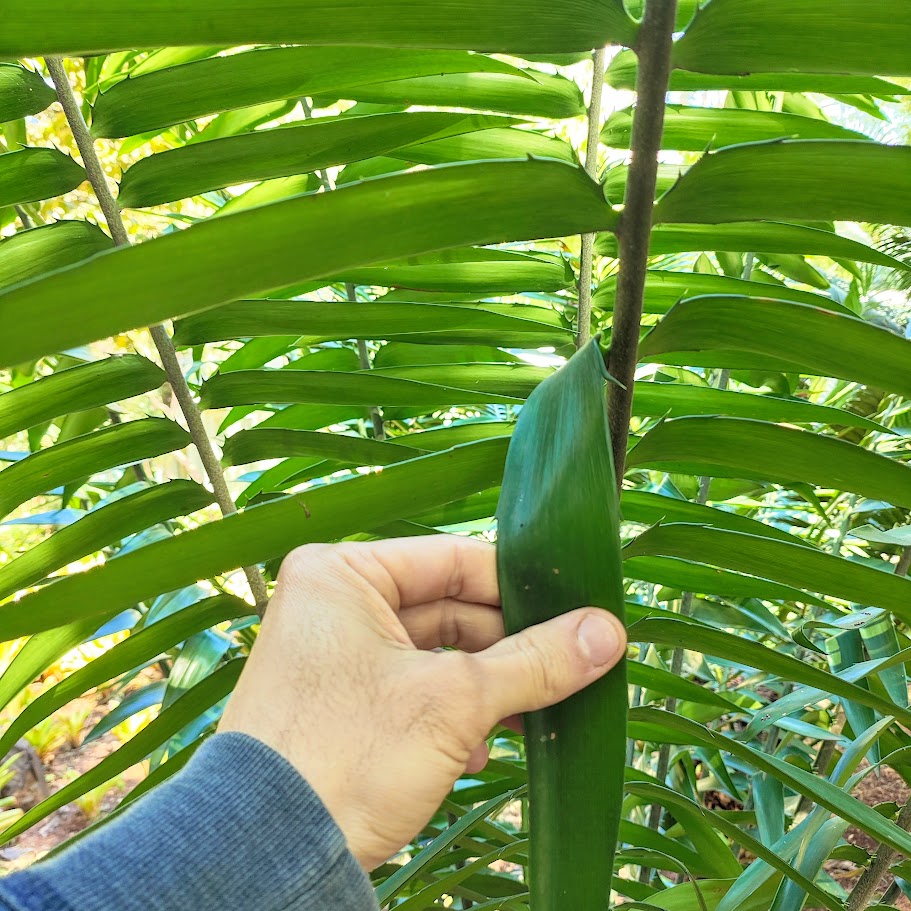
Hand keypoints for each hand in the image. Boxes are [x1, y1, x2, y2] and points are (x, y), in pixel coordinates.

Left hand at [218, 535, 626, 869]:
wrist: (265, 861)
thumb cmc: (347, 756)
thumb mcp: (453, 702)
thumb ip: (535, 662)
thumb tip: (610, 632)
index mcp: (342, 574)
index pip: (454, 561)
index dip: (521, 587)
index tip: (578, 610)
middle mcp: (333, 604)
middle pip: (449, 609)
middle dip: (508, 648)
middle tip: (570, 665)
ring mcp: (335, 656)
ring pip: (436, 655)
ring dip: (486, 687)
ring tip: (532, 713)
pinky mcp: (341, 704)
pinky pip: (414, 690)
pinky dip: (453, 716)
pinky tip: (479, 749)